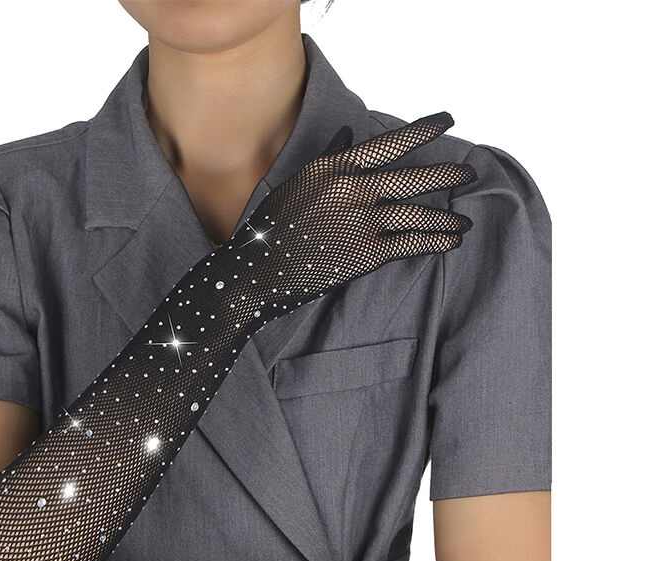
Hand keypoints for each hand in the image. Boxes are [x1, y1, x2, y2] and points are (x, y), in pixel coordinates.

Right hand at [238, 111, 475, 312]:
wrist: (259, 272)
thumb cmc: (272, 228)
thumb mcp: (297, 183)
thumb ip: (328, 158)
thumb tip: (349, 133)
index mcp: (335, 169)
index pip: (388, 144)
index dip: (421, 131)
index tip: (446, 121)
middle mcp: (352, 190)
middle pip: (412, 178)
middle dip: (446, 175)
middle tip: (468, 172)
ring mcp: (361, 221)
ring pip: (417, 214)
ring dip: (446, 218)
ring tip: (464, 223)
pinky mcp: (366, 253)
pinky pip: (412, 243)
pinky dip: (437, 242)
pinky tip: (453, 241)